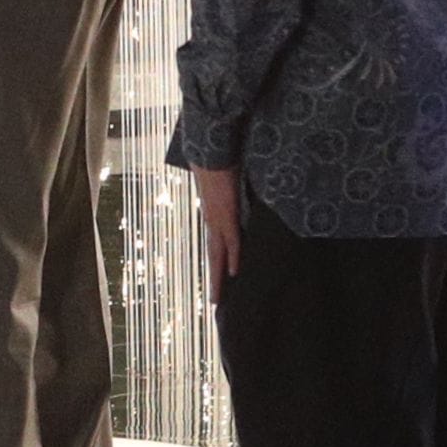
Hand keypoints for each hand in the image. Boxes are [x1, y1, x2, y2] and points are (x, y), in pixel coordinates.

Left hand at [192, 165, 241, 298]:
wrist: (210, 145)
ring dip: (218, 277)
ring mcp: (217, 218)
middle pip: (212, 255)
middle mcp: (212, 218)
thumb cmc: (218, 156)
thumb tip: (236, 190)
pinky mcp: (226, 213)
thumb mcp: (224, 177)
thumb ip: (230, 188)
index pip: (214, 241)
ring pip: (218, 254)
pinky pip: (232, 241)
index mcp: (212, 211)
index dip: (217, 260)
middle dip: (214, 278)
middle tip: (215, 301)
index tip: (219, 277)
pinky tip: (233, 274)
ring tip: (218, 297)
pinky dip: (234, 258)